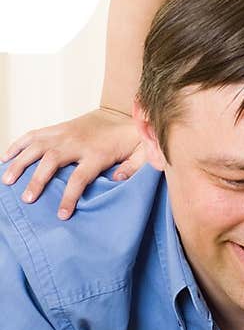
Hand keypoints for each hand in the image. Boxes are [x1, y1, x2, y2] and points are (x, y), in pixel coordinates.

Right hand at [2, 107, 144, 217]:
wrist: (127, 114)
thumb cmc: (132, 141)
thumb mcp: (142, 155)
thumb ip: (133, 169)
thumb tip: (116, 180)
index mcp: (98, 153)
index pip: (80, 178)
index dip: (70, 197)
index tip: (62, 215)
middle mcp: (77, 142)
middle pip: (51, 161)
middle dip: (37, 180)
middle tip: (26, 199)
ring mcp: (65, 133)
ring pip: (37, 146)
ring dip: (20, 163)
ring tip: (7, 180)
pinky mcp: (59, 128)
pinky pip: (34, 134)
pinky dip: (18, 144)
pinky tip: (6, 157)